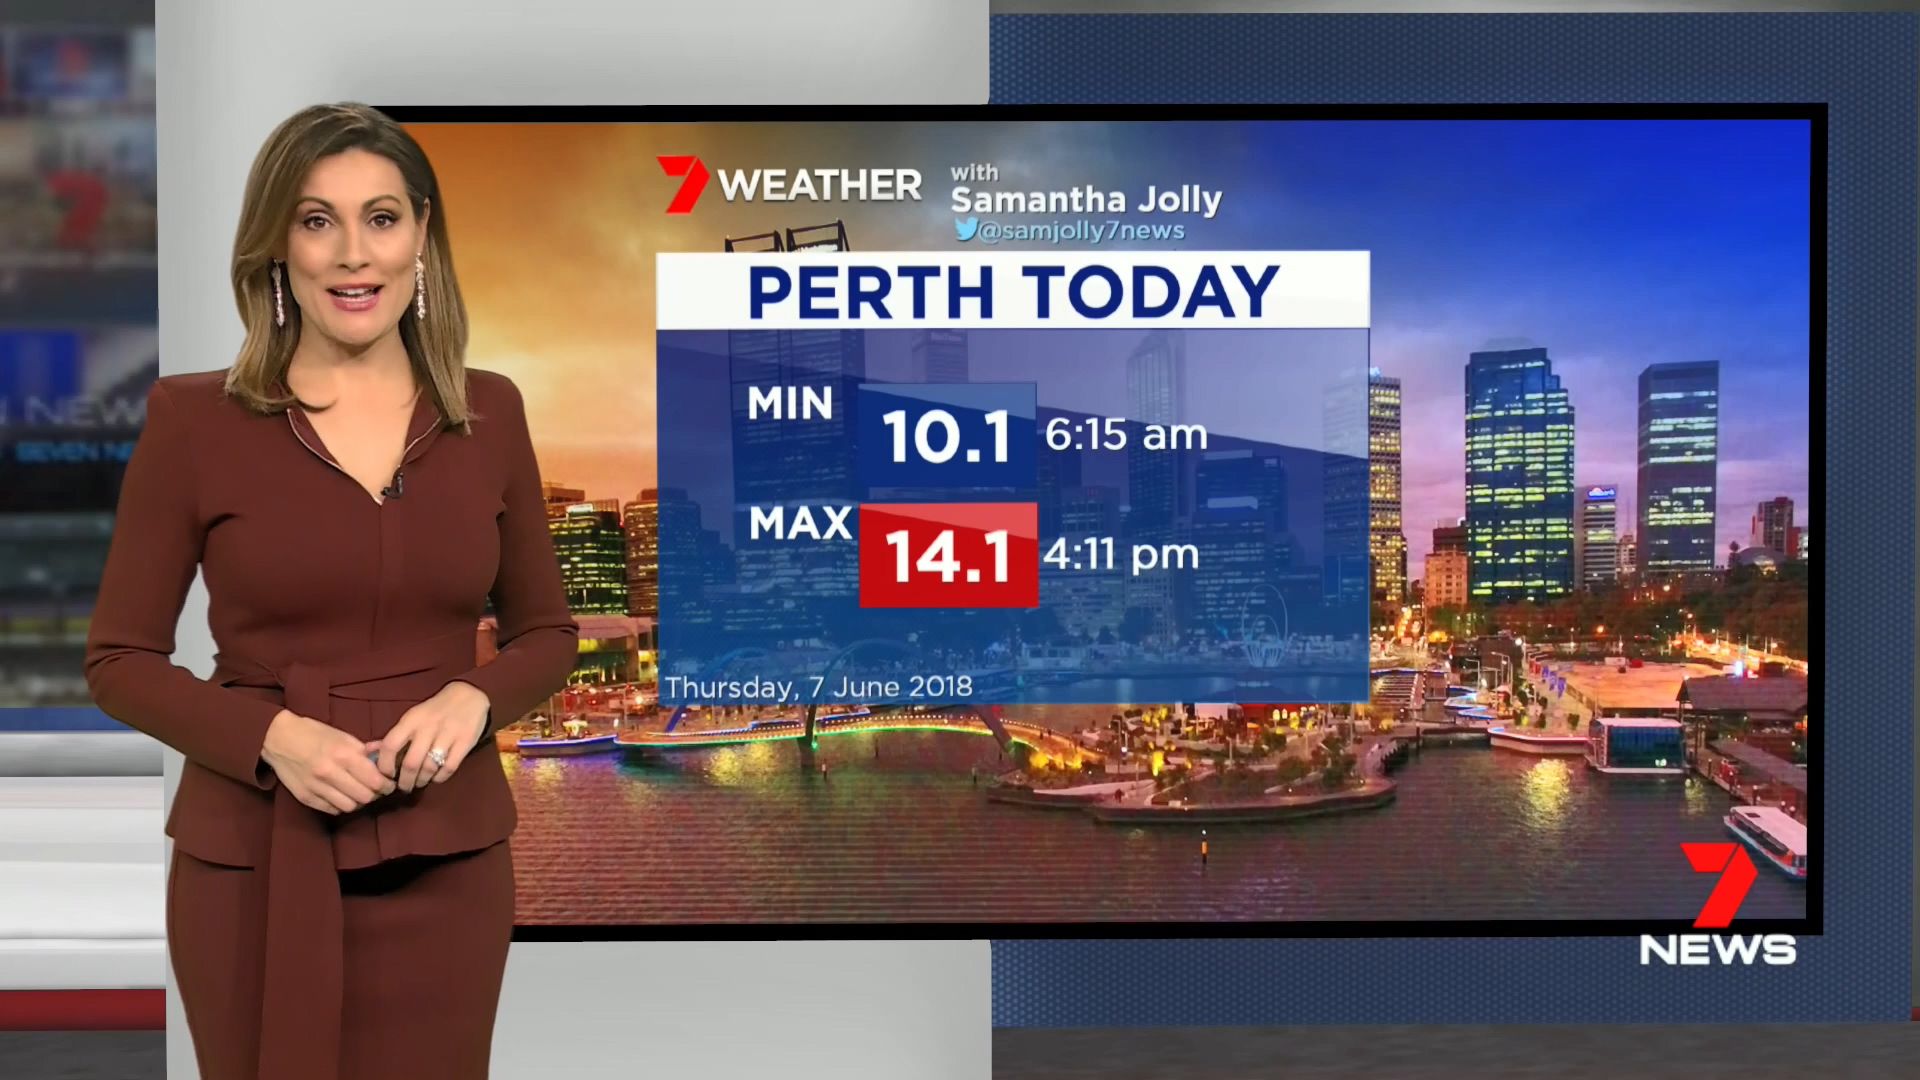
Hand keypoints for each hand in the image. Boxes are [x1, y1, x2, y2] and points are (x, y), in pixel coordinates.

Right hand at [261, 710, 395, 813]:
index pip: (374, 781)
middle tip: (376, 789)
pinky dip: (340, 805)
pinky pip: (332, 810)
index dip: (386, 785)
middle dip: (374, 794)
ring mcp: (315, 787)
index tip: (389, 783)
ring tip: (358, 792)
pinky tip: (341, 795)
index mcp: (342, 755)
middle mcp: (329, 773)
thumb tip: (384, 757)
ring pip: (349, 807)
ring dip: (357, 801)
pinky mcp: (305, 797)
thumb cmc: (314, 734)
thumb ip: (364, 750)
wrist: (278, 738)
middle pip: (364, 797)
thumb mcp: (342, 736)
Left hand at [376, 681, 491, 792]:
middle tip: (404, 787)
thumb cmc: (434, 711)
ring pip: (430, 767)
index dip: (384, 765)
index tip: (386, 776)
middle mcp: (428, 726)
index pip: (390, 745)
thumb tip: (368, 752)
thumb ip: (393, 737)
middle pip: (411, 762)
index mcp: (411, 720)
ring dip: (422, 780)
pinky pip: (449, 767)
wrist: (469, 695)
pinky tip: (436, 777)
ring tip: (420, 782)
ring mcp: (448, 734)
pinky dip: (440, 777)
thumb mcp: (412, 718)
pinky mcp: (465, 741)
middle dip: (405, 781)